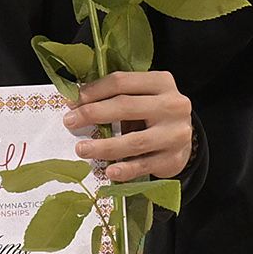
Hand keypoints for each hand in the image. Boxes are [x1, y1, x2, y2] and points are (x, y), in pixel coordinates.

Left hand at [73, 70, 192, 183]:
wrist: (183, 141)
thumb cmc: (154, 115)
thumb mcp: (141, 98)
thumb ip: (116, 96)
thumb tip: (76, 102)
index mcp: (162, 82)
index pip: (122, 82)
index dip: (93, 91)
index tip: (71, 102)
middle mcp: (173, 105)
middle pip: (126, 107)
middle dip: (93, 114)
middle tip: (69, 122)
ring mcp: (176, 134)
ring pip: (135, 140)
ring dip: (104, 146)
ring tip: (81, 149)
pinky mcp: (173, 158)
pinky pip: (144, 165)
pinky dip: (125, 169)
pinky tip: (109, 171)